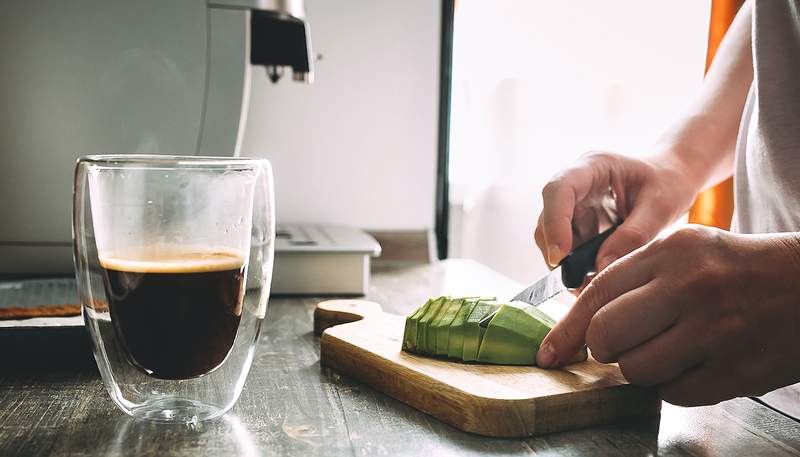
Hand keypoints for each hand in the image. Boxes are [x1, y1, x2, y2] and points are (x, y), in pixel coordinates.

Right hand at [534, 151, 701, 271]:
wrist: (672, 180)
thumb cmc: (669, 183)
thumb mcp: (661, 206)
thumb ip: (634, 235)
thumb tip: (602, 267)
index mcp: (593, 167)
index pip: (559, 190)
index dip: (554, 222)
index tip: (560, 255)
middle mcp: (575, 185)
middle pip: (548, 217)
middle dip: (557, 251)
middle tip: (576, 283)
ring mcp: (574, 205)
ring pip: (552, 236)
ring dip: (566, 263)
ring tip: (588, 287)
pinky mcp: (578, 224)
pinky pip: (567, 248)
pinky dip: (576, 267)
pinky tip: (593, 281)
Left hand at [537, 225, 799, 405]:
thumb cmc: (736, 269)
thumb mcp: (685, 251)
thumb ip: (634, 279)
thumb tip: (581, 325)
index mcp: (671, 252)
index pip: (596, 293)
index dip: (567, 329)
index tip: (550, 351)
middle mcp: (689, 288)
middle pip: (605, 336)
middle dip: (604, 348)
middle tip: (624, 345)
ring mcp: (714, 331)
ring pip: (635, 370)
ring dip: (640, 368)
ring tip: (668, 350)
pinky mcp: (736, 370)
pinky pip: (672, 394)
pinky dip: (672, 385)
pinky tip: (694, 363)